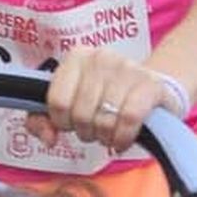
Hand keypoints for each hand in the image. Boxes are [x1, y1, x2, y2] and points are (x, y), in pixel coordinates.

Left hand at [34, 49, 189, 156]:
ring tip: (110, 134)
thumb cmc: (106, 99)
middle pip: (81, 113)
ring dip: (105, 137)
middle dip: (86, 132)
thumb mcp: (71, 105)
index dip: (62, 121)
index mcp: (77, 57)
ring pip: (104, 119)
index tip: (72, 123)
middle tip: (95, 130)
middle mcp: (101, 57)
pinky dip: (123, 137)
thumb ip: (44, 120)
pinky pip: (129, 119)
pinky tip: (123, 139)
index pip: (57, 100)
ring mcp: (128, 69)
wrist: (153, 89)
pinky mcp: (151, 85)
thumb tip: (49, 139)